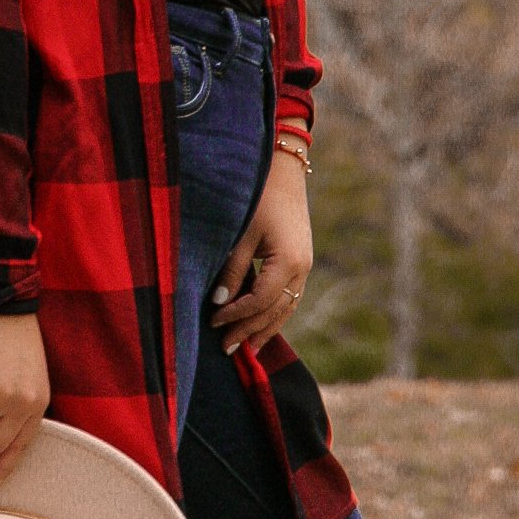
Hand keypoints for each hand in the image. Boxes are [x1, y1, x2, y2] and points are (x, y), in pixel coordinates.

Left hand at [207, 149, 312, 355]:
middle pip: (275, 310)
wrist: (283, 169)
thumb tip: (219, 302)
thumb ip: (232, 270)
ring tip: (246, 349)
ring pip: (286, 308)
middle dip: (250, 330)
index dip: (237, 315)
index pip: (261, 300)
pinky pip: (289, 297)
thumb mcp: (241, 233)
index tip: (213, 321)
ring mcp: (305, 266)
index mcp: (288, 261)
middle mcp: (302, 268)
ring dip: (264, 328)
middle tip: (225, 348)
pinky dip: (274, 314)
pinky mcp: (301, 261)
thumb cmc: (258, 196)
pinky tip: (261, 325)